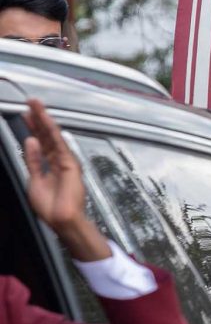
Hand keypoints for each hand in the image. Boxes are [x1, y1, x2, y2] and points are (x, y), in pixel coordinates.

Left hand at [23, 100, 107, 260]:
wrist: (62, 220)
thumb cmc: (51, 208)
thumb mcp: (34, 180)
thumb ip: (33, 161)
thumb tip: (30, 142)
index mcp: (50, 166)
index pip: (41, 143)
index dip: (33, 129)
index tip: (26, 115)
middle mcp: (59, 161)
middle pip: (46, 136)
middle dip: (38, 119)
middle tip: (31, 103)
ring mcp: (65, 161)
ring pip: (52, 136)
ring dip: (44, 119)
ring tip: (36, 105)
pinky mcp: (70, 164)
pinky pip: (59, 143)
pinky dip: (52, 131)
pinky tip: (46, 120)